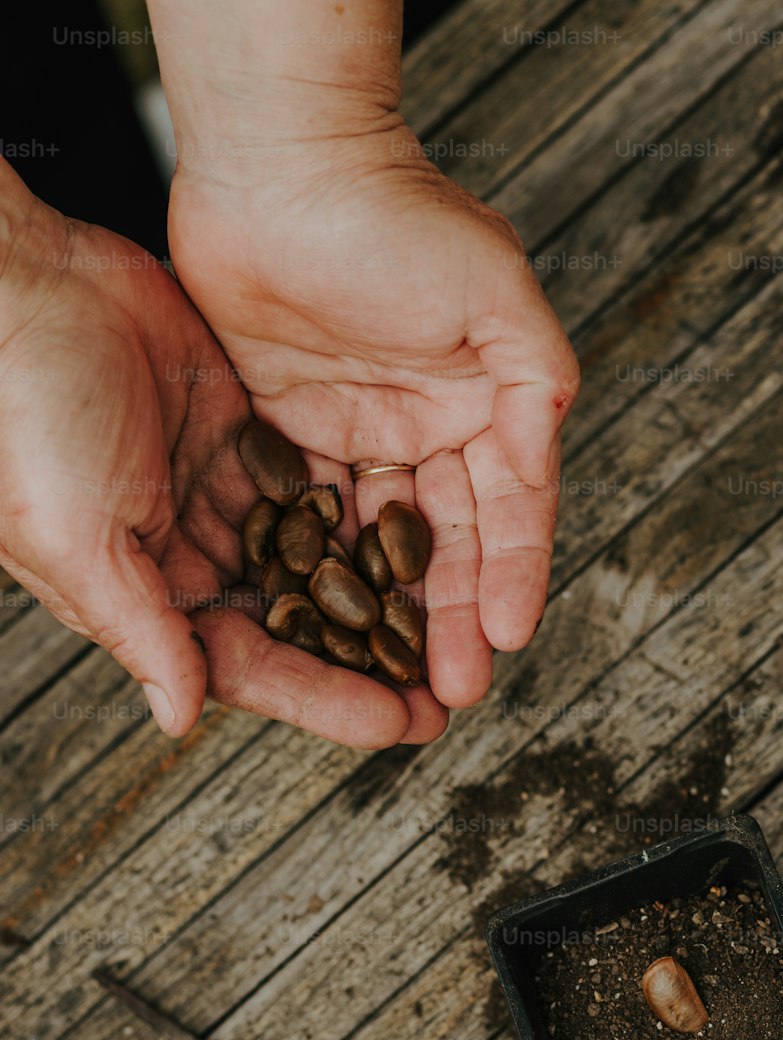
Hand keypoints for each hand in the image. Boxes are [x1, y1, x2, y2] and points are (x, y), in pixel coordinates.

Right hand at [0, 167, 444, 744]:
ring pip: (317, 557)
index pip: (253, 667)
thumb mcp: (76, 538)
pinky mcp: (241, 432)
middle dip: (371, 661)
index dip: (328, 699)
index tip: (401, 722)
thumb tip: (183, 719)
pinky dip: (363, 508)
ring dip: (381, 591)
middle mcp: (190, 554)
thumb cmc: (22, 416)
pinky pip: (316, 483)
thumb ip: (140, 629)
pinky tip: (424, 530)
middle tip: (449, 689)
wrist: (19, 288)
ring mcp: (220, 493)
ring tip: (454, 620)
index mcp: (147, 596)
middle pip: (300, 625)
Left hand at [166, 124, 579, 708]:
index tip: (506, 638)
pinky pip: (308, 518)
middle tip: (453, 693)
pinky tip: (325, 628)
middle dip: (451, 620)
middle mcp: (428, 431)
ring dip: (390, 616)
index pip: (507, 512)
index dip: (510, 577)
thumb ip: (534, 378)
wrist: (283, 165)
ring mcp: (358, 437)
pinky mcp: (288, 434)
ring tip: (394, 687)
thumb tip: (547, 457)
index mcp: (486, 406)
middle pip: (445, 546)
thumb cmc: (395, 215)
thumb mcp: (495, 290)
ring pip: (380, 545)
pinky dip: (321, 572)